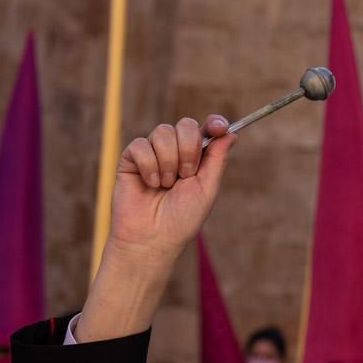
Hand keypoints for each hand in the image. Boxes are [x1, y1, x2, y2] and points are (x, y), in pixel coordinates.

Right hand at [111, 115, 232, 251]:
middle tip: (185, 175)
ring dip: (168, 162)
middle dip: (189, 149)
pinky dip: (149, 166)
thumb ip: (217, 159)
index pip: (206, 129)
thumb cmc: (181, 220)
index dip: (214, 123)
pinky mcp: (131, 158)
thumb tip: (232, 133)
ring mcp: (152, 153)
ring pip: (163, 132)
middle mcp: (175, 152)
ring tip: (165, 185)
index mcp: (196, 159)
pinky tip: (150, 184)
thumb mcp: (207, 189)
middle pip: (185, 125)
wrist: (152, 239)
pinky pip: (141, 145)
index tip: (219, 127)